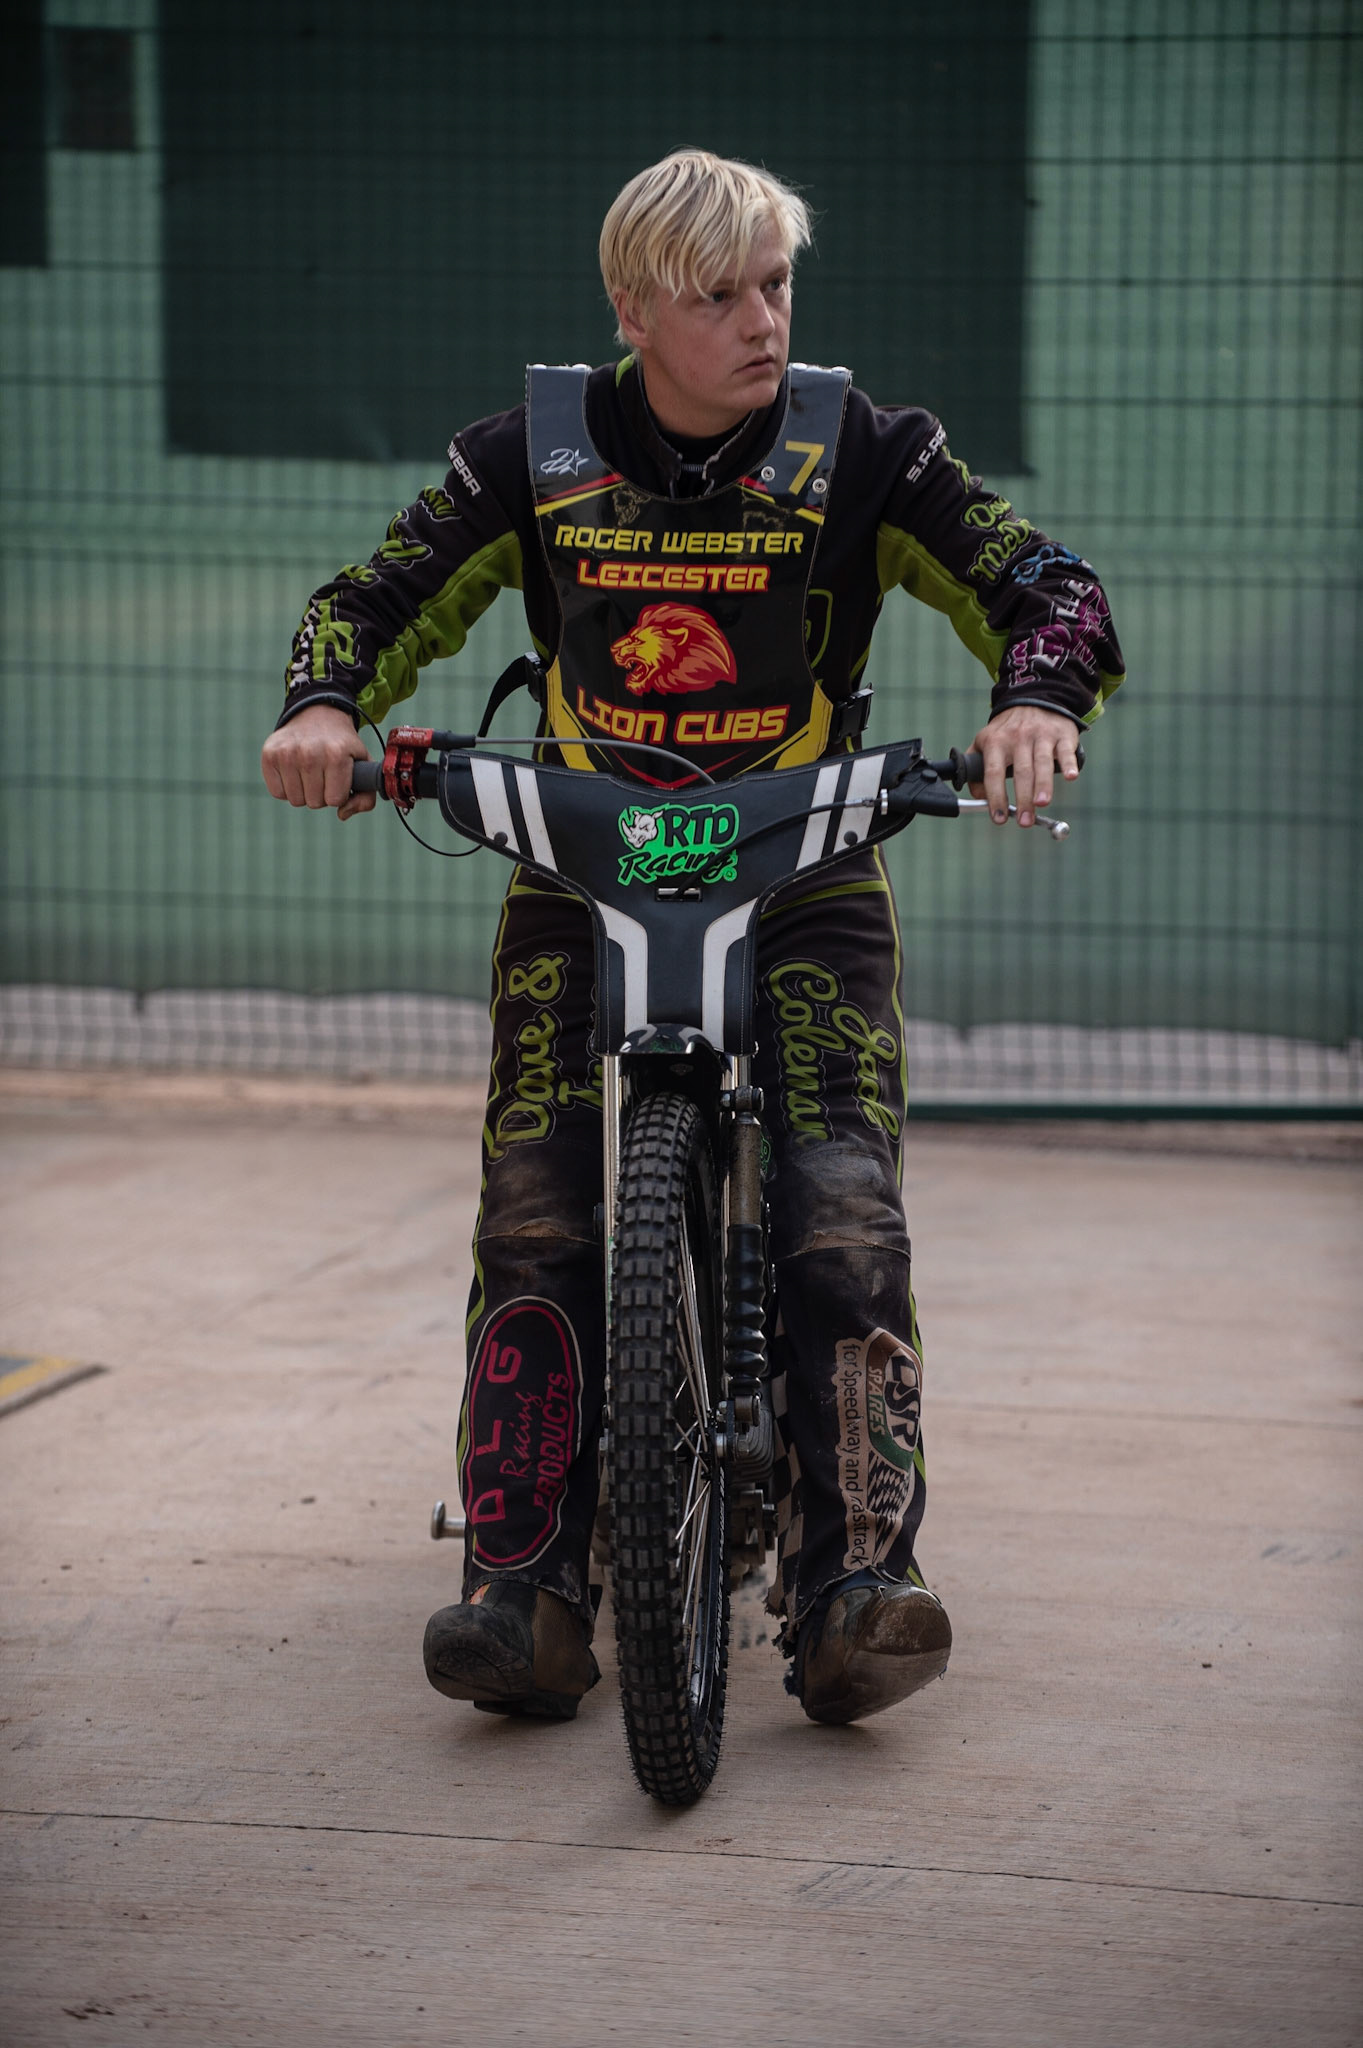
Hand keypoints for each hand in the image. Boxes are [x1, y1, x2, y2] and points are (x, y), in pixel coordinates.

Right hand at [261, 703, 373, 820]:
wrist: (318, 714)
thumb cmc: (342, 746)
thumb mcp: (364, 765)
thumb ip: (366, 797)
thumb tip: (342, 814)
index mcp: (337, 755)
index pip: (334, 800)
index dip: (338, 794)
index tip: (338, 779)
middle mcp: (310, 752)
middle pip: (314, 802)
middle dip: (321, 794)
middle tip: (323, 774)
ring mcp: (287, 753)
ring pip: (295, 800)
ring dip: (304, 792)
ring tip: (309, 772)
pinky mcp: (269, 754)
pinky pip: (278, 793)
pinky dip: (286, 788)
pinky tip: (294, 771)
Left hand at [968, 705, 1080, 828]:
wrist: (1034, 698)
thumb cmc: (1007, 730)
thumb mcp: (985, 742)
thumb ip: (975, 770)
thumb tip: (978, 798)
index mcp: (996, 742)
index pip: (993, 773)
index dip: (996, 797)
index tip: (999, 818)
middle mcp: (1018, 737)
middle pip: (1020, 772)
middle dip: (1022, 798)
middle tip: (1024, 821)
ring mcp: (1041, 735)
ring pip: (1042, 763)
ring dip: (1042, 785)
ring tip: (1041, 804)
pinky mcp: (1061, 734)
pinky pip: (1065, 751)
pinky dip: (1069, 764)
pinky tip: (1070, 777)